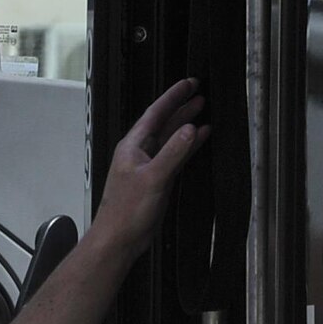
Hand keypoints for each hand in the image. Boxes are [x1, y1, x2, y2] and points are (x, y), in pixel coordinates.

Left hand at [93, 78, 209, 260]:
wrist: (119, 239)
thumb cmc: (126, 212)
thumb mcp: (153, 178)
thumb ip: (173, 153)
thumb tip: (190, 130)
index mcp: (133, 146)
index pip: (155, 113)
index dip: (173, 97)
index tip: (189, 84)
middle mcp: (140, 152)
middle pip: (164, 122)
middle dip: (182, 107)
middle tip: (200, 93)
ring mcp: (149, 166)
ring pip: (170, 138)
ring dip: (186, 125)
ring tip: (203, 110)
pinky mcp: (157, 180)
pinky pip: (175, 157)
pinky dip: (187, 147)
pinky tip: (199, 141)